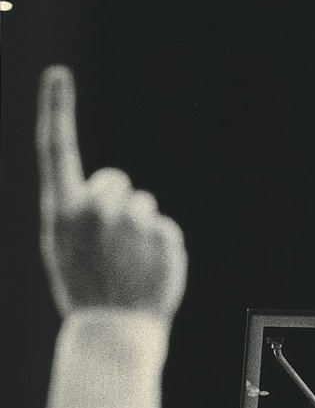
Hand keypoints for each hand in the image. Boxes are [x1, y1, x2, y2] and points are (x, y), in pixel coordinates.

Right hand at [35, 65, 186, 319]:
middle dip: (117, 204)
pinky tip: (148, 273)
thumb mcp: (64, 248)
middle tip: (111, 246)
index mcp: (63, 211)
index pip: (56, 149)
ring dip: (141, 230)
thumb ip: (79, 211)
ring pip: (145, 207)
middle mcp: (95, 210)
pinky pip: (165, 230)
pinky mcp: (164, 237)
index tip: (57, 74)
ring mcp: (132, 223)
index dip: (56, 109)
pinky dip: (161, 249)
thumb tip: (110, 188)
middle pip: (117, 181)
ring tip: (129, 266)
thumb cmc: (84, 290)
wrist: (114, 333)